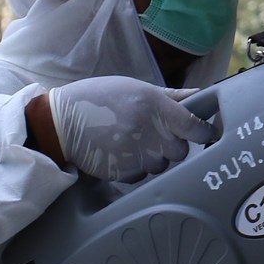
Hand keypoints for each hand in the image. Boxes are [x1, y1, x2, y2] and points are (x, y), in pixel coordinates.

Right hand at [40, 76, 216, 180]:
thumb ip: (172, 97)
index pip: (197, 128)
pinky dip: (135, 166)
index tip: (202, 131)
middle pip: (181, 151)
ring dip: (153, 156)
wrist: (60, 122)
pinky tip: (119, 151)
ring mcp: (137, 157)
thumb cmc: (99, 99)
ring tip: (130, 140)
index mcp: (156, 107)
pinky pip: (142, 175)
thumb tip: (200, 95)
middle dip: (172, 144)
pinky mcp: (124, 174)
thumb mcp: (136, 88)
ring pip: (162, 165)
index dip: (203, 131)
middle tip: (153, 133)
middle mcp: (150, 134)